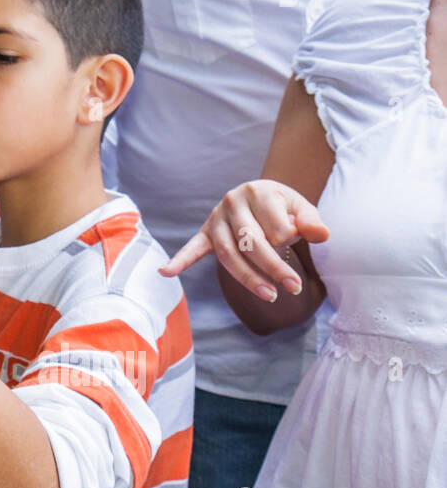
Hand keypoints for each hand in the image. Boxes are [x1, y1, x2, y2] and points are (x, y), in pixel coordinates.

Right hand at [159, 180, 328, 300]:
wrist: (261, 197)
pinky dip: (180, 260)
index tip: (301, 241)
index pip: (274, 226)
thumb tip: (321, 234)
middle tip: (294, 288)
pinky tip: (166, 272)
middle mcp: (232, 202)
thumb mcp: (302, 208)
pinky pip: (193, 248)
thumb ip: (312, 221)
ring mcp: (216, 219)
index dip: (292, 239)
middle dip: (274, 267)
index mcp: (257, 191)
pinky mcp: (206, 233)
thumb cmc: (283, 207)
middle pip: (251, 243)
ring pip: (229, 254)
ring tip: (271, 296)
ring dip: (249, 278)